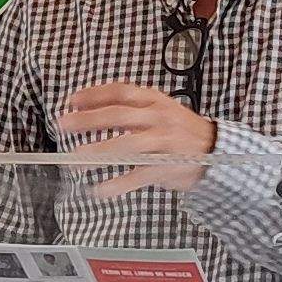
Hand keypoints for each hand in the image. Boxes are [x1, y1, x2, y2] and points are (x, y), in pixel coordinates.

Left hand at [53, 81, 216, 194]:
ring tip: (76, 160)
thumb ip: (133, 111)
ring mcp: (165, 142)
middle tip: (64, 124)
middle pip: (119, 115)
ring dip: (99, 152)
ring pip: (128, 145)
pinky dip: (118, 184)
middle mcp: (159, 117)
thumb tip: (92, 113)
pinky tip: (99, 190)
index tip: (72, 101)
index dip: (94, 95)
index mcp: (155, 101)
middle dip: (88, 120)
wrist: (218, 150)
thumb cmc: (181, 131)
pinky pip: (139, 175)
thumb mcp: (160, 111)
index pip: (121, 92)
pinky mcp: (169, 166)